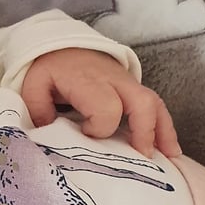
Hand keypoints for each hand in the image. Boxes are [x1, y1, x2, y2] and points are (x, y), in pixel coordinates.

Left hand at [22, 48, 180, 157]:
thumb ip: (38, 109)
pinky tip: (169, 150)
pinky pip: (155, 106)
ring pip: (154, 104)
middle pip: (141, 103)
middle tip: (142, 159)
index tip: (86, 135)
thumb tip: (49, 135)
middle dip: (145, 132)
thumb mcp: (34, 85)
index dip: (100, 127)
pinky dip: (164, 127)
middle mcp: (115, 81)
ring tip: (169, 159)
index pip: (106, 107)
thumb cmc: (50, 69)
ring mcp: (128, 84)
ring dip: (162, 132)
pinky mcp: (133, 89)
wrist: (62, 45)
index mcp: (88, 81)